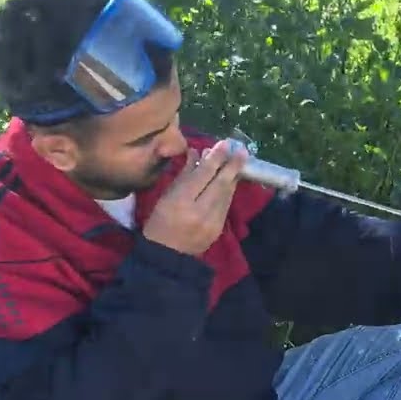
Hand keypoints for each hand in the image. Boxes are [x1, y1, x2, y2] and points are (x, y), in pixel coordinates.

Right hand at [142, 140, 248, 255]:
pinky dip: (228, 192)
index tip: (225, 144)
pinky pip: (226, 205)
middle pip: (220, 184)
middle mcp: (199, 211)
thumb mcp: (166, 196)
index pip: (203, 175)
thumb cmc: (158, 222)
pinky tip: (231, 181)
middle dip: (232, 165)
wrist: (165, 256)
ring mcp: (212, 222)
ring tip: (239, 162)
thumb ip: (184, 175)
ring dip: (233, 177)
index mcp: (181, 201)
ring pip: (226, 194)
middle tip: (242, 150)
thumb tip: (197, 153)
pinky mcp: (219, 230)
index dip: (215, 158)